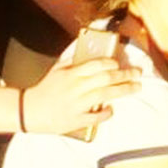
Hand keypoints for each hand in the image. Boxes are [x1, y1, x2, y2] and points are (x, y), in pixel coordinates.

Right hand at [21, 55, 142, 136]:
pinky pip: (95, 117)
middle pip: (106, 78)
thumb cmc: (45, 88)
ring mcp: (76, 104)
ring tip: (136, 87)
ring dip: (123, 90)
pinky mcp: (75, 120)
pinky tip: (112, 109)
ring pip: (105, 95)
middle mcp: (76, 87)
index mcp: (71, 74)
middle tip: (138, 73)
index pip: (96, 64)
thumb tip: (88, 47)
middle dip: (125, 75)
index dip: (111, 63)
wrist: (28, 110)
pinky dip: (106, 113)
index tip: (120, 64)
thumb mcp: (57, 69)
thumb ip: (73, 60)